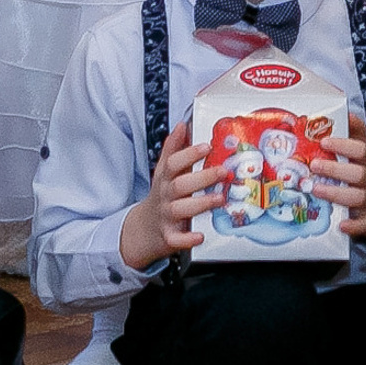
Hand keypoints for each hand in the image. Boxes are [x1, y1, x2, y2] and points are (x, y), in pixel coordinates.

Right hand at [118, 126, 225, 268]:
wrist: (143, 230)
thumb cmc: (161, 196)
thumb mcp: (163, 172)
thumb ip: (173, 149)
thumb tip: (182, 124)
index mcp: (165, 179)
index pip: (173, 163)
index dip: (189, 154)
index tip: (206, 146)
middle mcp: (165, 196)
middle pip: (180, 185)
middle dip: (202, 177)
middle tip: (222, 171)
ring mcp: (166, 216)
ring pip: (180, 209)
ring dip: (200, 203)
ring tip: (219, 198)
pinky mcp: (168, 237)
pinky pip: (177, 239)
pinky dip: (188, 238)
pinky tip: (200, 235)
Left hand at [313, 107, 365, 243]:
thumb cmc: (357, 174)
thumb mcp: (356, 152)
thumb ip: (352, 132)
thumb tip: (345, 110)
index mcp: (363, 161)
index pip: (360, 148)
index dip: (344, 144)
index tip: (324, 140)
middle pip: (358, 172)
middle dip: (335, 168)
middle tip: (314, 165)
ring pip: (357, 197)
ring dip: (336, 193)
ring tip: (316, 189)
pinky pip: (363, 225)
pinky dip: (353, 225)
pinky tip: (341, 225)